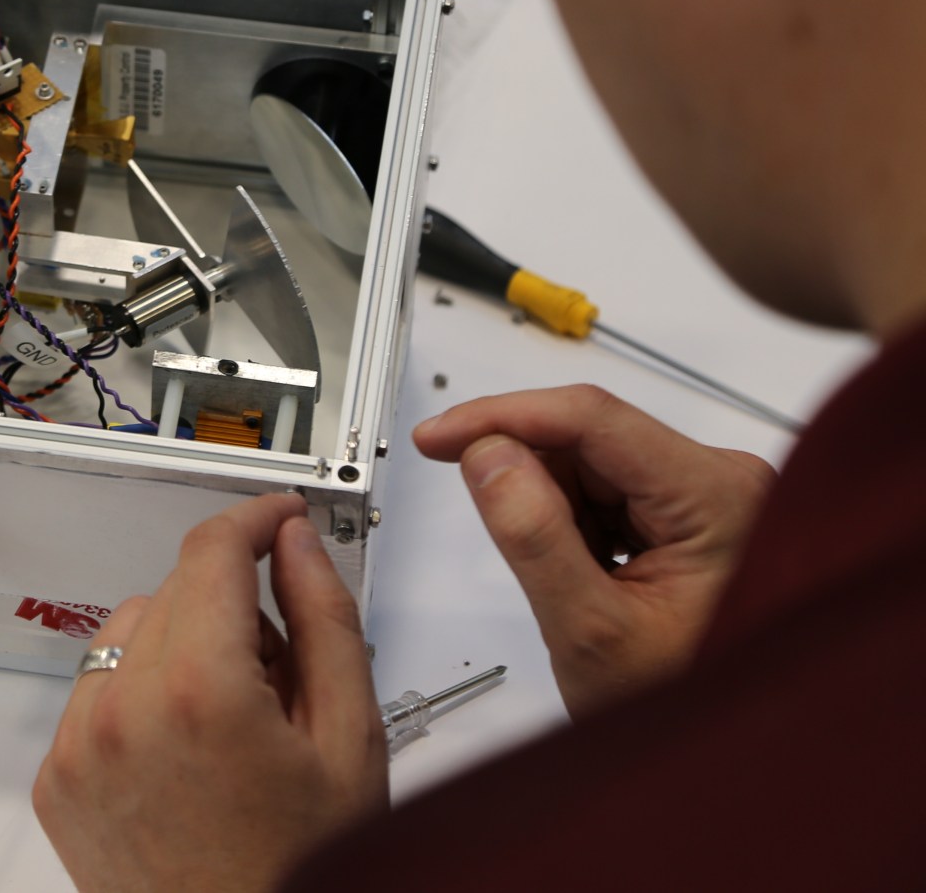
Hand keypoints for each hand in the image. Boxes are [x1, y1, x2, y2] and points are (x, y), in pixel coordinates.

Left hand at [32, 495, 385, 892]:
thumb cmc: (302, 871)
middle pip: (175, 589)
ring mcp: (78, 747)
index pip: (214, 551)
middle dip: (232, 604)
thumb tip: (296, 544)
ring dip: (181, 647)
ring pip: (130, 634)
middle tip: (282, 672)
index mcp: (200, 693)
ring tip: (234, 725)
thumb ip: (324, 620)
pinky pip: (95, 692)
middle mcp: (122, 712)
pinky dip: (139, 698)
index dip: (255, 519)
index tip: (278, 518)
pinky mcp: (55, 779)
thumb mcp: (350, 740)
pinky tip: (190, 753)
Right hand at [414, 385, 775, 715]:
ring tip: (571, 581)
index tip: (439, 437)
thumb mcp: (590, 631)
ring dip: (551, 509)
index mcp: (716, 497)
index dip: (501, 417)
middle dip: (529, 480)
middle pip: (588, 438)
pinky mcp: (684, 510)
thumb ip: (534, 538)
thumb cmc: (684, 703)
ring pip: (589, 462)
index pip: (592, 418)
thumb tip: (487, 456)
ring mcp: (704, 493)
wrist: (725, 747)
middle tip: (509, 543)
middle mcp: (721, 480)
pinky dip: (571, 523)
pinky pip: (604, 489)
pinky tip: (584, 572)